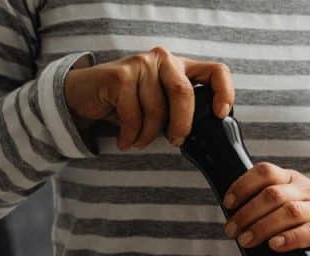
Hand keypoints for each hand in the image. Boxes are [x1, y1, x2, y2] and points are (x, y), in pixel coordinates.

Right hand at [64, 47, 233, 150]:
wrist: (85, 95)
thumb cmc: (130, 102)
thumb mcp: (162, 104)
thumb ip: (182, 110)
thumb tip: (206, 133)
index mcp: (181, 67)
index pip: (216, 71)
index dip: (224, 92)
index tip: (220, 114)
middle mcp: (164, 59)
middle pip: (183, 93)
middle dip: (182, 124)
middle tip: (175, 141)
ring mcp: (141, 64)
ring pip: (156, 110)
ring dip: (149, 136)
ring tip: (140, 140)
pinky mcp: (119, 75)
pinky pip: (133, 116)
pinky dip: (131, 135)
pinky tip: (126, 140)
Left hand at [223, 163, 309, 255]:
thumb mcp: (297, 196)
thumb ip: (271, 199)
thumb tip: (234, 215)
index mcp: (294, 180)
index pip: (266, 172)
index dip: (243, 185)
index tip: (228, 203)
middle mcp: (307, 191)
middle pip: (273, 194)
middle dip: (247, 213)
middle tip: (232, 230)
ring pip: (290, 212)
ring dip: (263, 226)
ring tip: (247, 241)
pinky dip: (291, 238)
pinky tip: (276, 245)